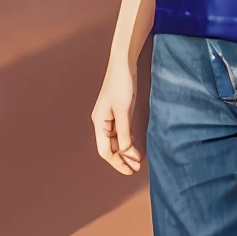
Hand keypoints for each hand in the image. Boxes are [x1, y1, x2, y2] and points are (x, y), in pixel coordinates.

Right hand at [91, 59, 142, 174]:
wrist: (123, 64)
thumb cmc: (121, 84)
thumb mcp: (124, 110)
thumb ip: (124, 132)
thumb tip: (126, 152)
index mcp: (99, 122)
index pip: (105, 150)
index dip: (116, 163)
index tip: (129, 171)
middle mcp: (102, 122)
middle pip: (109, 148)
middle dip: (121, 160)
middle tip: (136, 169)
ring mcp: (109, 117)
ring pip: (115, 141)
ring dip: (125, 152)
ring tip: (137, 160)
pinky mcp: (117, 112)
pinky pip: (119, 133)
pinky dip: (126, 142)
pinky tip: (134, 145)